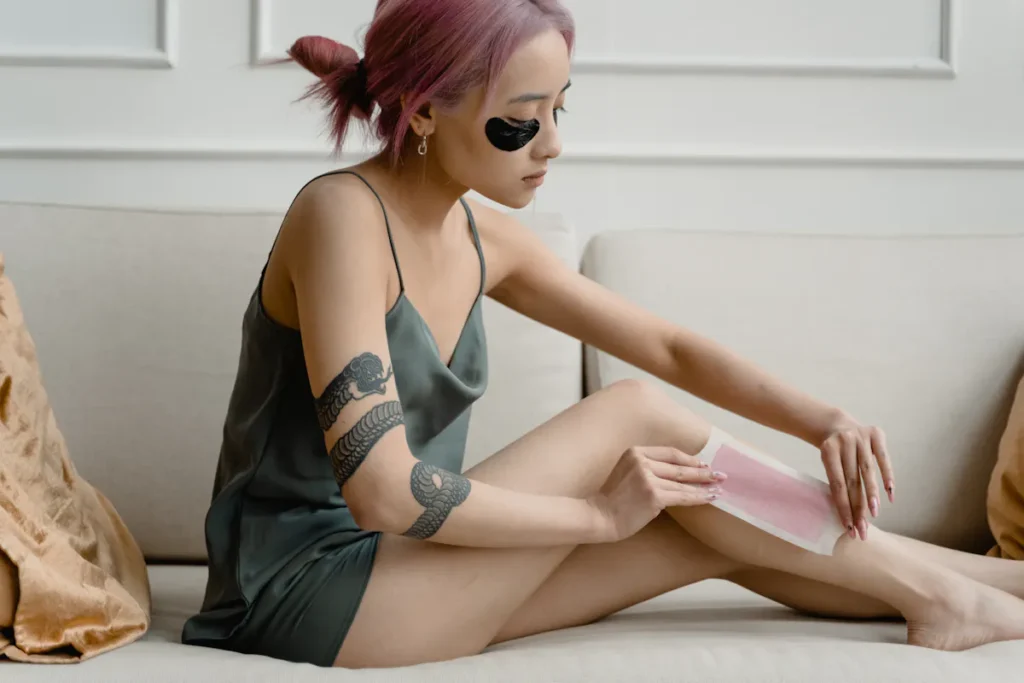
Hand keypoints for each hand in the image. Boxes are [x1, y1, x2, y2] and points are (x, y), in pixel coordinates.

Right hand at [588, 446, 725, 542]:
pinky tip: (710, 497)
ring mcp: (648, 478)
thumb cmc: (612, 499)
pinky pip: (682, 496)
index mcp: (635, 452)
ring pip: (683, 483)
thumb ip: (646, 468)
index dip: (690, 459)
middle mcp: (642, 461)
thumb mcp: (626, 472)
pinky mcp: (653, 496)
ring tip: (719, 488)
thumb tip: (676, 474)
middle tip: (720, 475)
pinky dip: (698, 497)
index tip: (703, 465)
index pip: (670, 453)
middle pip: (679, 467)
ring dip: (704, 486)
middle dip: (702, 471)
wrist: (599, 515)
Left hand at [819, 419, 894, 540]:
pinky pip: (884, 458)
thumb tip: (848, 515)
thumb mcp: (827, 462)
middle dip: (858, 507)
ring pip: (867, 471)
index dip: (843, 506)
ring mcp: (860, 437)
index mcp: (828, 450)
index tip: (849, 527)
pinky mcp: (876, 433)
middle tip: (862, 529)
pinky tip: (890, 494)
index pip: (837, 484)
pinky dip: (888, 476)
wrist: (836, 424)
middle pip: (852, 481)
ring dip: (872, 495)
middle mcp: (844, 442)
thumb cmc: (833, 452)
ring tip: (875, 514)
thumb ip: (837, 481)